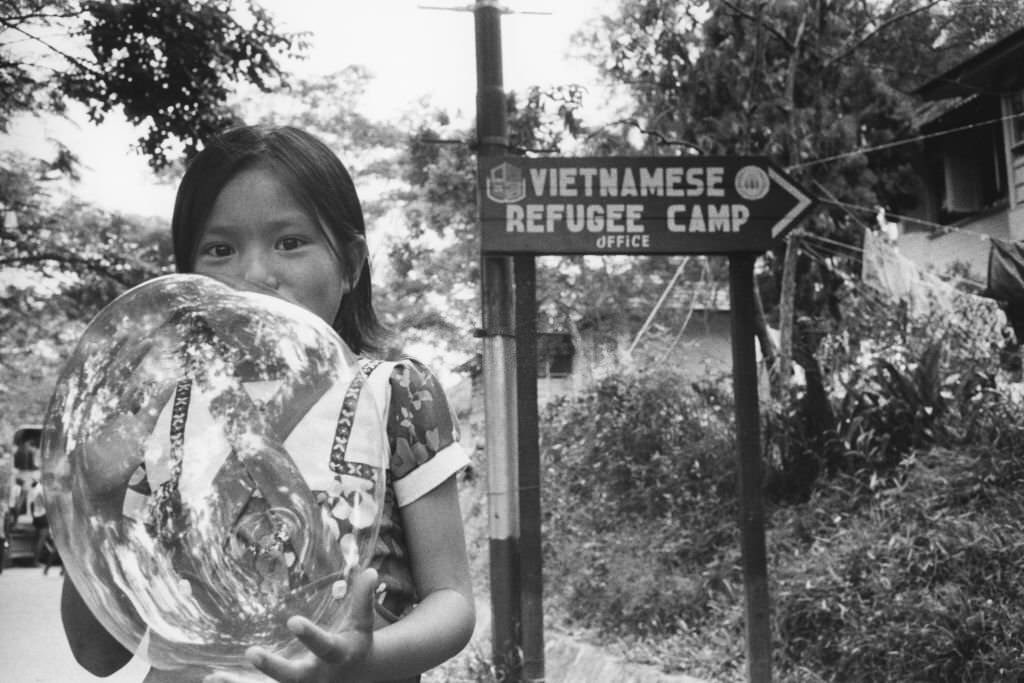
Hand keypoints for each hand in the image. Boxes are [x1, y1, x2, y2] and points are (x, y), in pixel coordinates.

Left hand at [204, 568, 378, 682]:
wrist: (355, 678)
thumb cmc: (355, 644)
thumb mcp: (363, 623)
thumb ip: (363, 598)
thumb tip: (372, 570)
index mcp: (336, 656)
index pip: (323, 646)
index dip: (309, 636)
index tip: (293, 620)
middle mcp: (316, 677)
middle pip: (292, 676)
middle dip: (272, 667)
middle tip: (251, 652)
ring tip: (215, 676)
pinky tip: (212, 678)